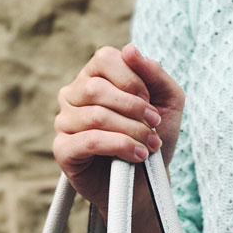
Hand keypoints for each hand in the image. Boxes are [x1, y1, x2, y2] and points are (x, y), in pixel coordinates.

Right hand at [53, 43, 184, 218]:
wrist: (148, 183)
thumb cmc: (155, 138)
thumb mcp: (169, 102)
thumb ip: (155, 73)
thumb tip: (130, 50)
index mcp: (95, 76)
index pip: (105, 57)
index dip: (133, 79)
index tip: (151, 103)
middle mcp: (74, 95)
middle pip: (97, 88)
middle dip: (134, 109)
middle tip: (154, 127)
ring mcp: (65, 122)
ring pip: (96, 116)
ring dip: (132, 131)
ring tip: (149, 145)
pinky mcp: (63, 150)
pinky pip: (89, 141)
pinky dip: (119, 147)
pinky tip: (137, 156)